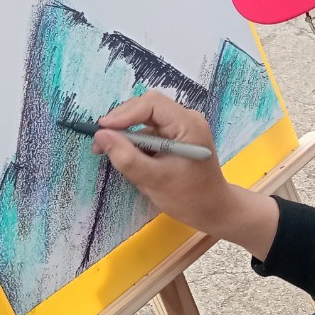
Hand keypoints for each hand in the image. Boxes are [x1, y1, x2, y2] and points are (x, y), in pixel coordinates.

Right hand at [95, 92, 278, 259]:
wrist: (213, 210)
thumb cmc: (190, 198)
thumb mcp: (154, 180)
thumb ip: (127, 158)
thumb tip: (101, 136)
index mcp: (188, 125)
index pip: (152, 104)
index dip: (124, 114)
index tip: (102, 130)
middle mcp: (186, 120)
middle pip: (146, 107)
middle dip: (122, 123)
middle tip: (101, 143)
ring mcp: (181, 127)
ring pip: (145, 120)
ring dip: (127, 135)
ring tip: (112, 154)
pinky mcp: (175, 137)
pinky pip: (149, 131)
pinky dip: (136, 143)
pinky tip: (131, 160)